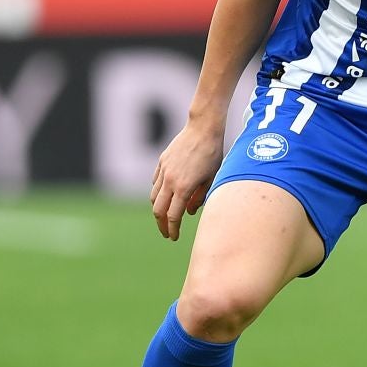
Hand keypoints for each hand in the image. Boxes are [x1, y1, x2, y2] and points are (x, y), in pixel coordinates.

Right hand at [151, 122, 225, 240]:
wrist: (203, 129)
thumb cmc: (212, 154)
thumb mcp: (211, 179)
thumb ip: (199, 198)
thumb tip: (188, 212)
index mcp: (183, 188)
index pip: (173, 216)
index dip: (172, 229)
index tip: (174, 237)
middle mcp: (170, 181)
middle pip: (158, 210)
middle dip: (161, 224)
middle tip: (167, 233)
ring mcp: (164, 170)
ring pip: (153, 196)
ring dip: (157, 209)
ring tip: (164, 216)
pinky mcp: (161, 162)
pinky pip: (155, 182)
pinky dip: (157, 192)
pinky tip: (164, 196)